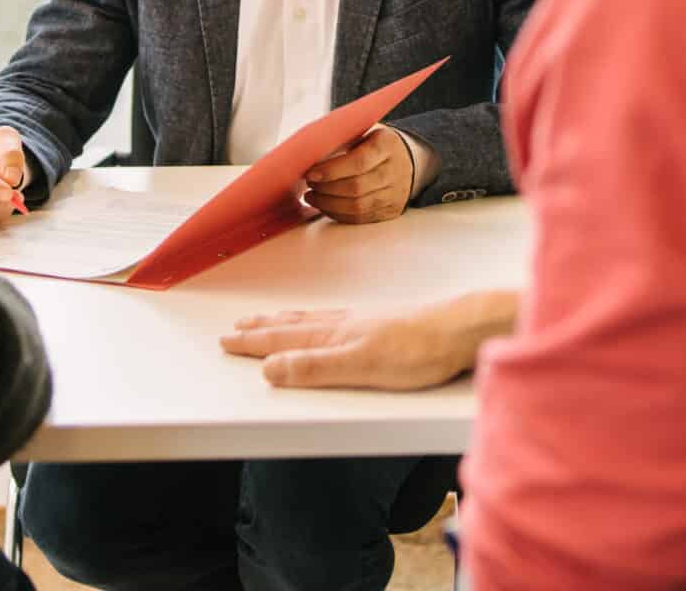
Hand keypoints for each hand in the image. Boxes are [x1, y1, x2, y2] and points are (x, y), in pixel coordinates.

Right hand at [220, 294, 515, 389]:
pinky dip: (313, 318)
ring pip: (311, 320)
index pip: (283, 341)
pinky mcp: (379, 324)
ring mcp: (361, 322)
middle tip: (236, 327)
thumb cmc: (416, 351)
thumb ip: (315, 368)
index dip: (254, 344)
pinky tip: (322, 321)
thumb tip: (270, 368)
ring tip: (268, 318)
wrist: (458, 329)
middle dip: (262, 329)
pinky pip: (331, 318)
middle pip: (292, 326)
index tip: (227, 341)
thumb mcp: (360, 366)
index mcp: (333, 337)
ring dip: (284, 321)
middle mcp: (342, 325)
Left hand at [303, 125, 412, 223]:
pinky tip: (325, 206)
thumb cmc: (375, 143)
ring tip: (312, 197)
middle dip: (326, 189)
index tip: (311, 174)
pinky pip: (361, 218)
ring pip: (358, 206)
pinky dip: (339, 214)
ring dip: (329, 204)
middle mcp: (395, 171)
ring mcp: (395, 193)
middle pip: (357, 187)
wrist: (408, 159)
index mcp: (387, 145)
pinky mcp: (391, 211)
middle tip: (309, 185)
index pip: (359, 162)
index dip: (332, 170)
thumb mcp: (364, 132)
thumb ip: (341, 140)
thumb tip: (308, 153)